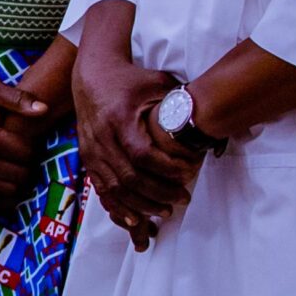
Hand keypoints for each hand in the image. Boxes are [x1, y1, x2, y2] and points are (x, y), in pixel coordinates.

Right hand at [0, 69, 51, 262]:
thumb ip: (20, 100)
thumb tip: (45, 109)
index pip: (26, 154)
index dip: (33, 147)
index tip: (28, 139)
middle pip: (20, 175)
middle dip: (27, 165)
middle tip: (23, 154)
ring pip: (8, 189)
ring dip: (15, 179)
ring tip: (12, 163)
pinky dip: (0, 191)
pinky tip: (0, 175)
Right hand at [71, 43, 194, 246]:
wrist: (92, 77)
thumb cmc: (131, 80)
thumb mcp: (158, 83)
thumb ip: (179, 103)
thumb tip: (208, 121)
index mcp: (119, 118)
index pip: (142, 154)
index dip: (167, 170)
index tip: (189, 174)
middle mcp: (101, 137)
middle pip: (129, 177)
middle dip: (158, 193)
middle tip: (183, 198)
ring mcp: (92, 150)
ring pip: (114, 188)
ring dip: (141, 204)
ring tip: (165, 210)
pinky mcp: (87, 158)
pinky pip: (101, 189)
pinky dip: (118, 206)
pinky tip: (135, 218)